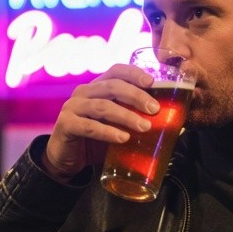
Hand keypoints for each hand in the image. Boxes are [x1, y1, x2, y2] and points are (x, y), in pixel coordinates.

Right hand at [42, 62, 160, 180]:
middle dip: (136, 96)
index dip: (134, 73)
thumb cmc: (94, 141)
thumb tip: (166, 125)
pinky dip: (108, 132)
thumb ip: (132, 121)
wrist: (66, 159)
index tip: (152, 82)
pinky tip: (123, 138)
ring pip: (103, 106)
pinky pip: (89, 126)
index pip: (116, 71)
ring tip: (144, 127)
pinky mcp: (66, 125)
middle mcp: (84, 93)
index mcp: (96, 88)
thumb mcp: (115, 127)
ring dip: (126, 116)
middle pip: (112, 86)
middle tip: (154, 109)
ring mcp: (72, 107)